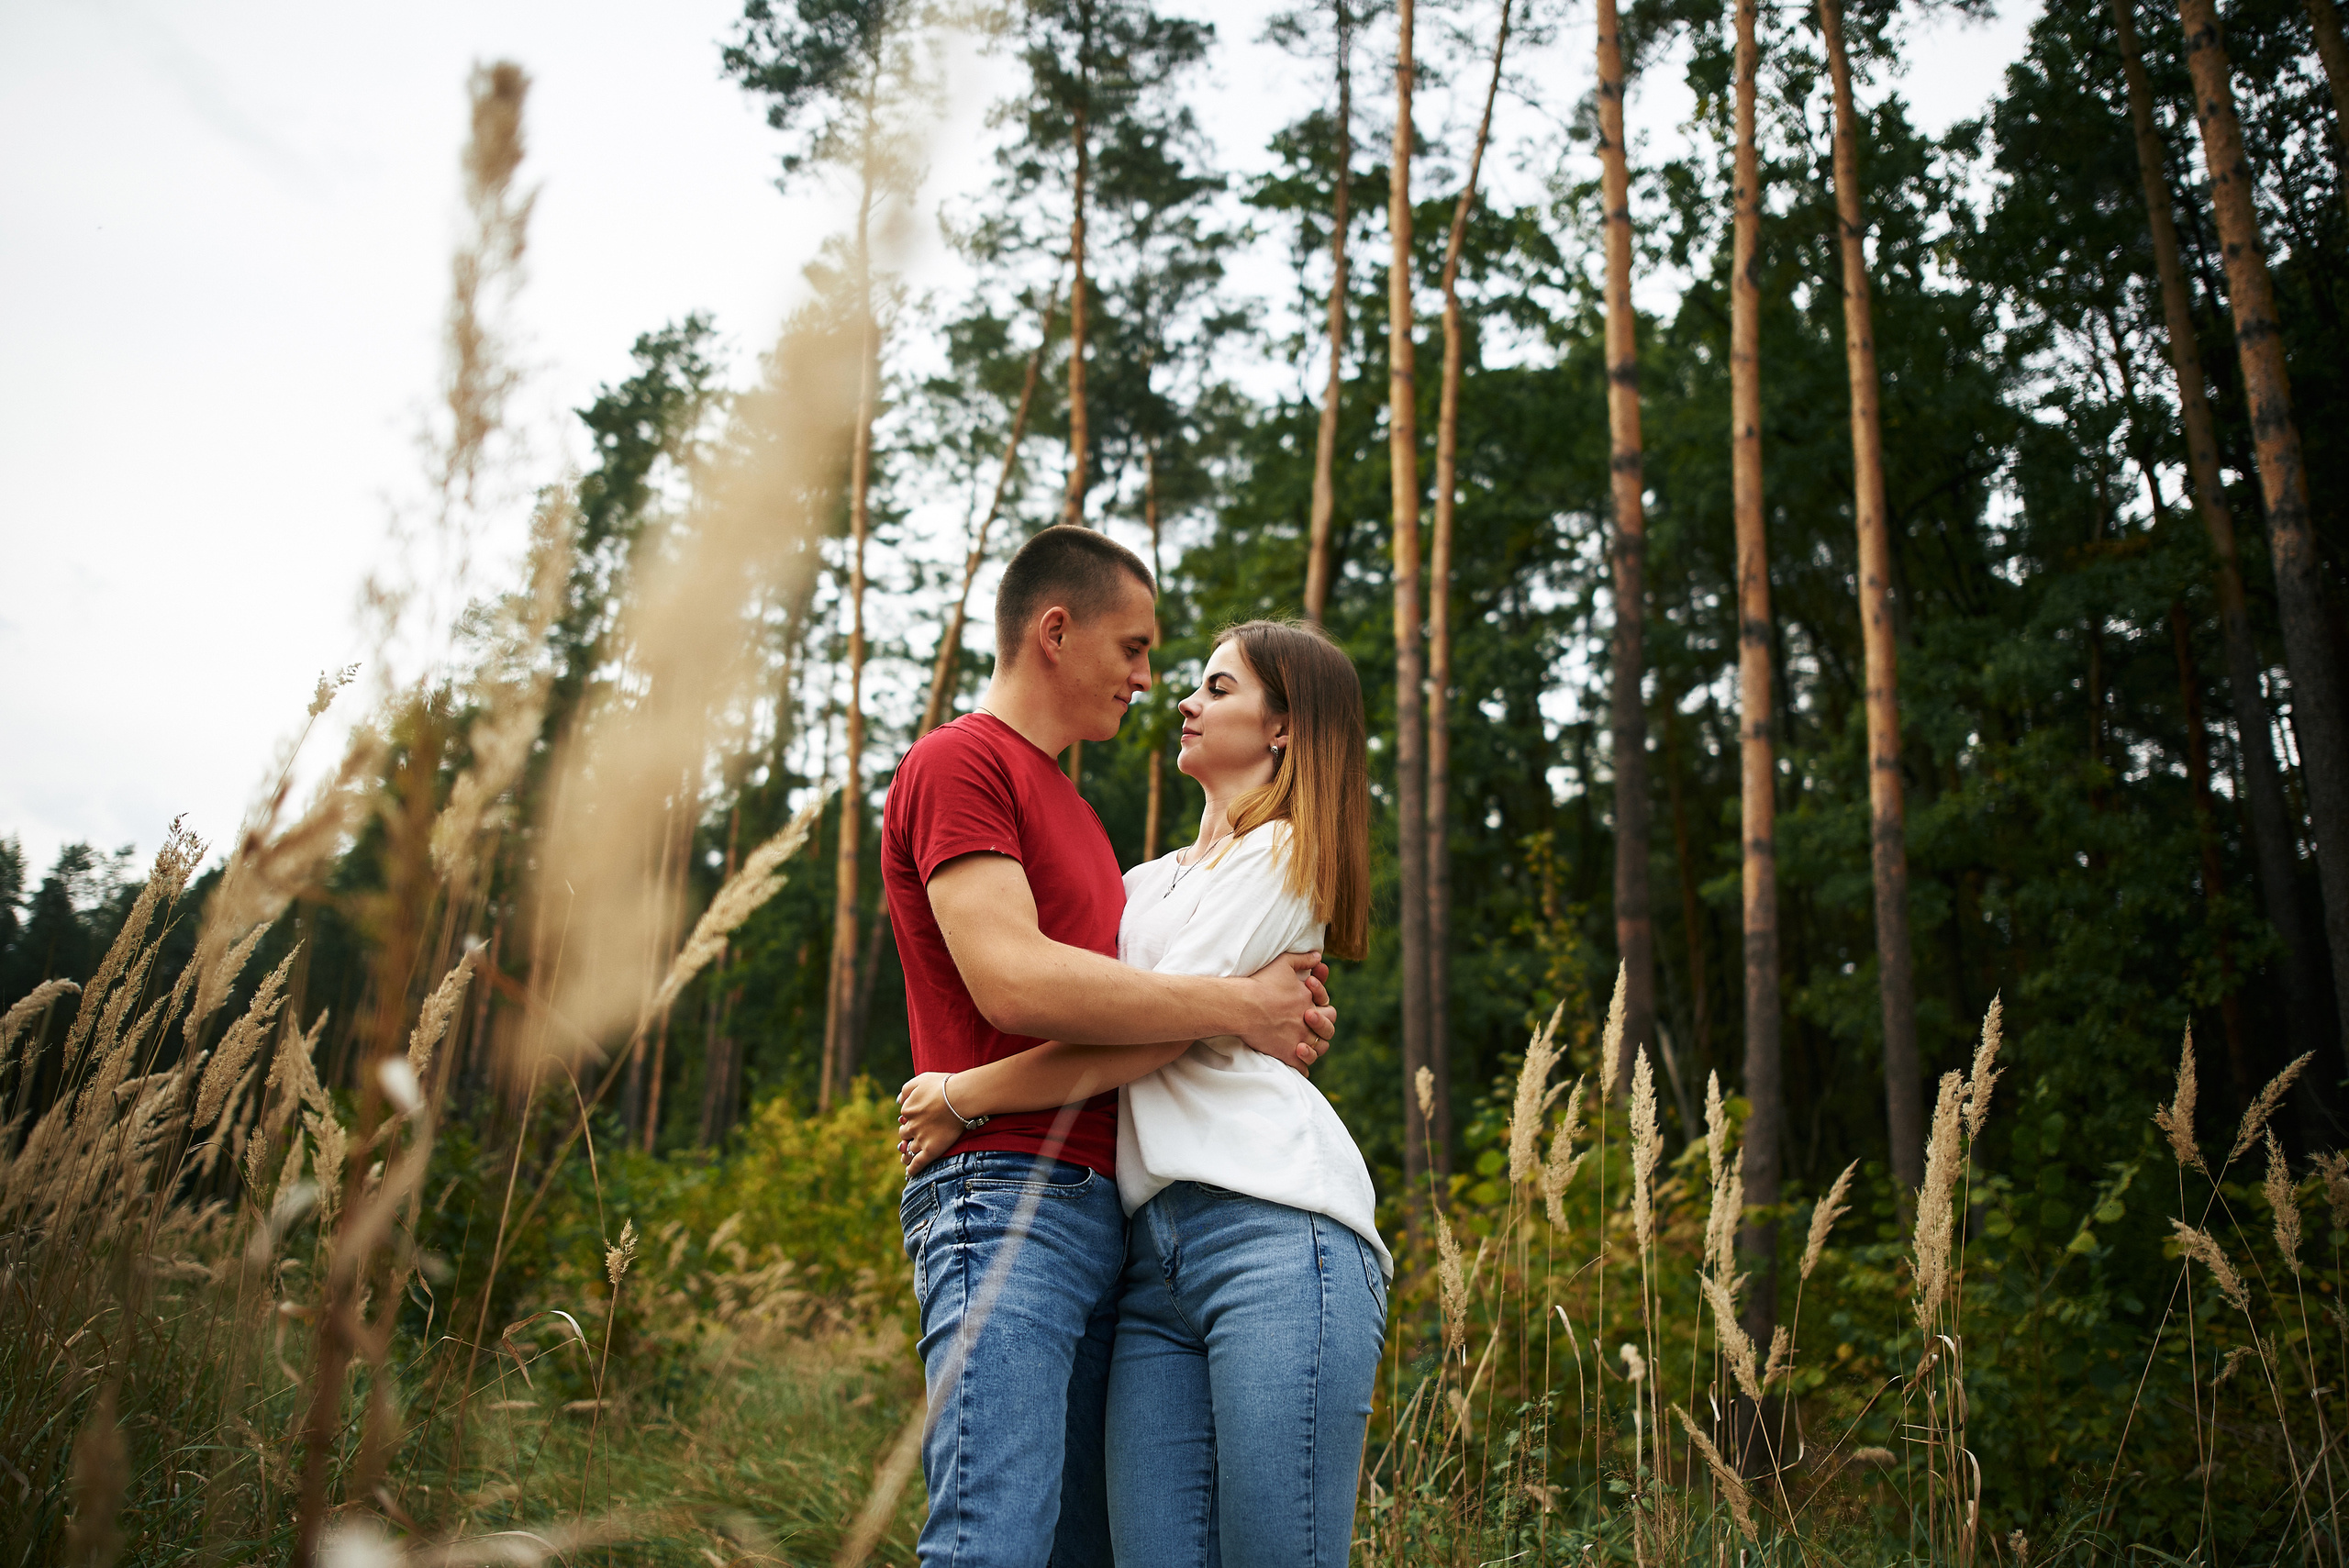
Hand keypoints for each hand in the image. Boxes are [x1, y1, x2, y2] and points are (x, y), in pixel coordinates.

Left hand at [896, 1072, 966, 1176]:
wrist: (959, 1097)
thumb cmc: (943, 1085)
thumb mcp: (920, 1080)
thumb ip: (906, 1089)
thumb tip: (897, 1101)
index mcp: (908, 1110)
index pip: (905, 1118)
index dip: (911, 1119)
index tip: (917, 1120)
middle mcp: (912, 1126)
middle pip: (905, 1134)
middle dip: (907, 1136)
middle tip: (910, 1139)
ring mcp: (921, 1139)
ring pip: (909, 1150)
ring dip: (906, 1154)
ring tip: (905, 1158)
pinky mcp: (931, 1150)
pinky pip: (918, 1163)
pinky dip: (912, 1169)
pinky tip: (909, 1174)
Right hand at [1235, 951, 1336, 1072]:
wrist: (1242, 1005)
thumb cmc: (1261, 983)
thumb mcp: (1284, 963)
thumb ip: (1303, 959)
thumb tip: (1318, 957)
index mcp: (1310, 1003)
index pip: (1329, 1007)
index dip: (1322, 1002)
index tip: (1308, 996)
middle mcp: (1308, 1023)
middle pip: (1328, 1029)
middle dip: (1323, 1025)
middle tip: (1309, 1020)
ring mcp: (1299, 1039)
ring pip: (1319, 1050)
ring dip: (1316, 1048)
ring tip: (1307, 1044)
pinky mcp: (1287, 1053)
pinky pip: (1302, 1067)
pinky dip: (1303, 1067)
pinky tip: (1301, 1065)